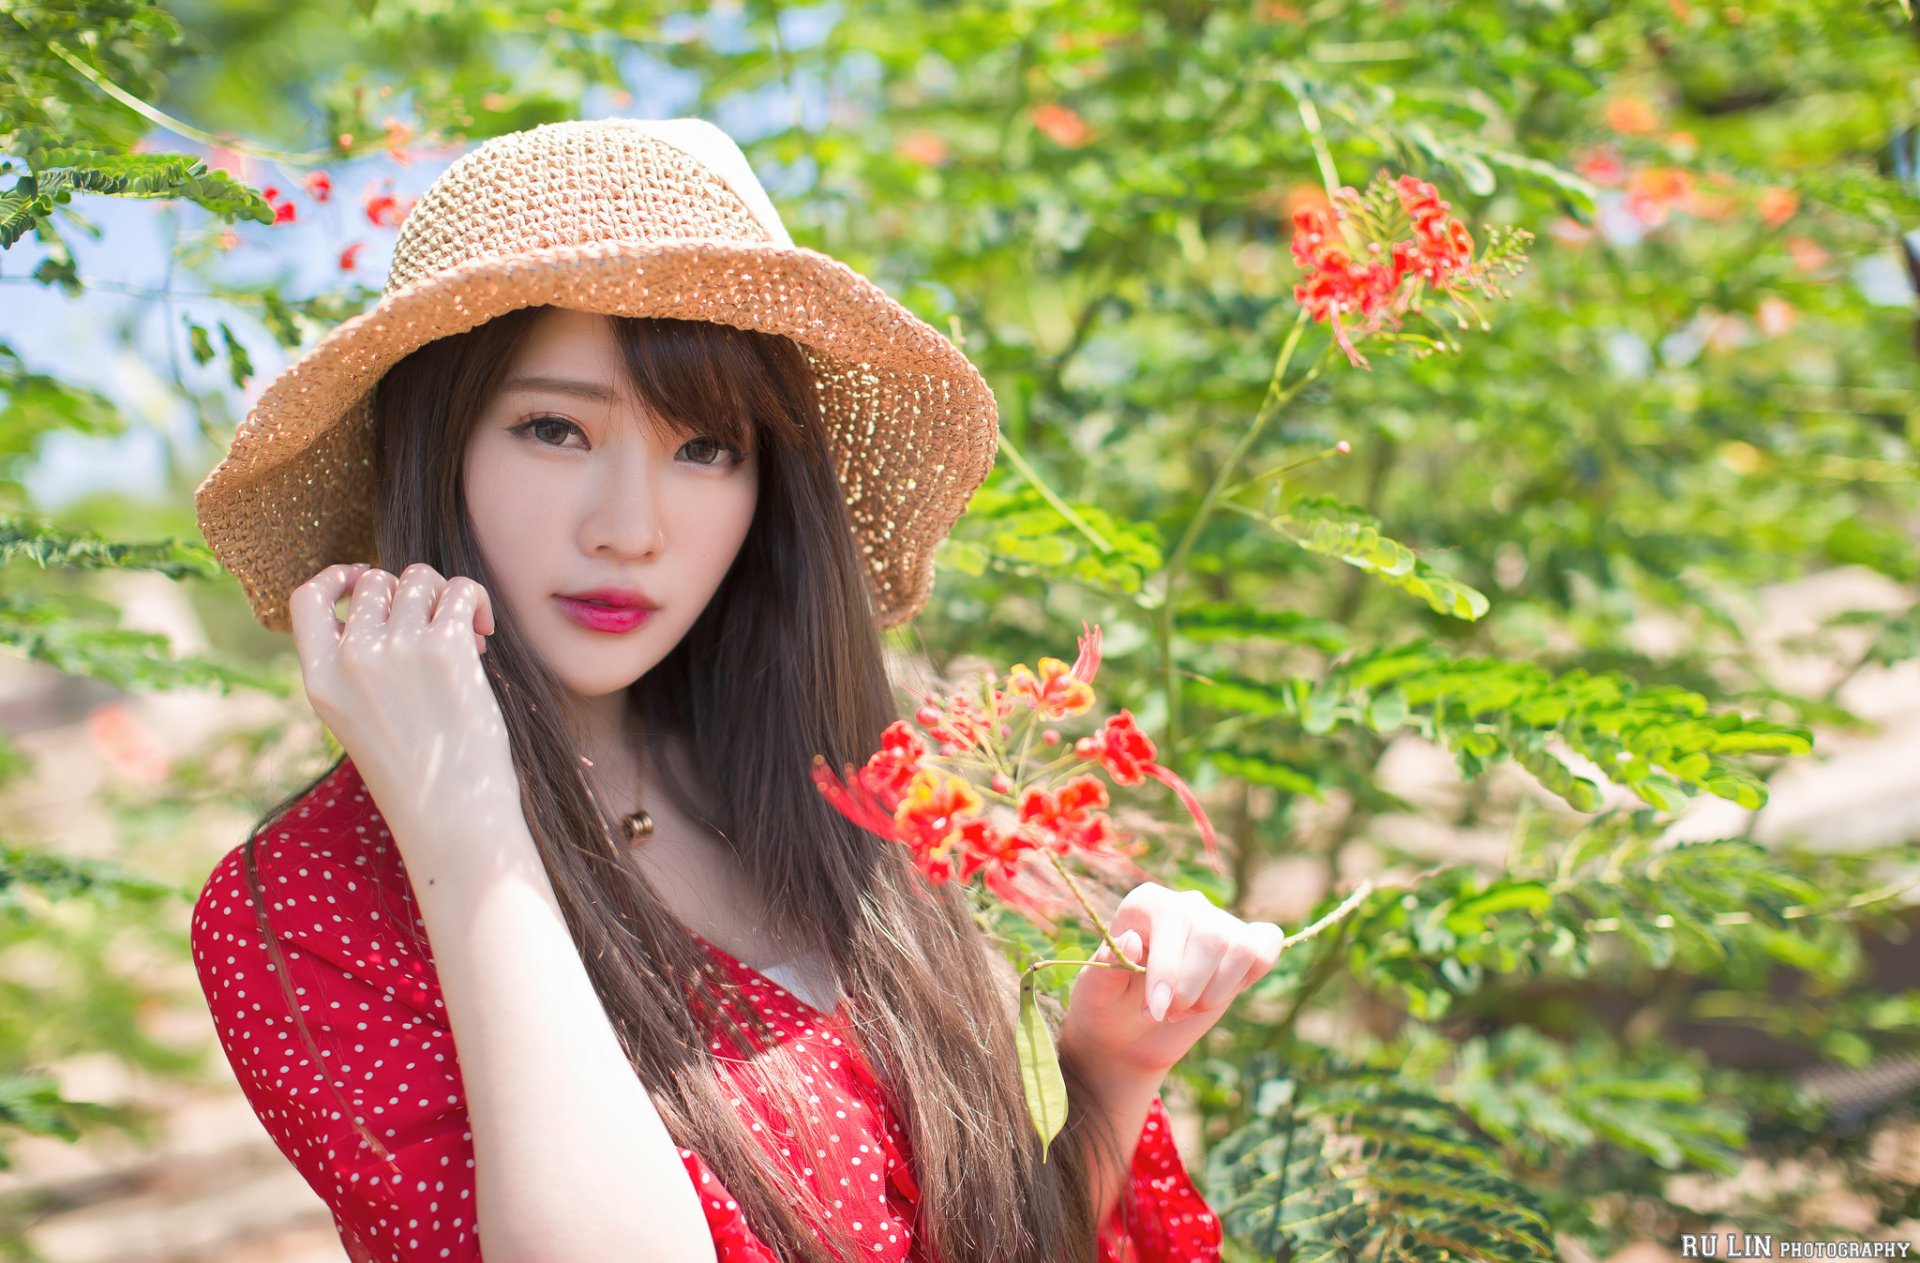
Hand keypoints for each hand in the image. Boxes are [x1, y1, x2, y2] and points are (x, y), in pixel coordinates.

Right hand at [289, 562, 514, 854]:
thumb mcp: (359, 720)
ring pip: (418, 579)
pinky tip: (483, 633)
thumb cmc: (417, 774)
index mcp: (319, 679)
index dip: (337, 578)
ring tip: (464, 637)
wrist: (453, 816)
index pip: (306, 598)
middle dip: (408, 595)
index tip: (364, 579)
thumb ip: (358, 666)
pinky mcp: (445, 648)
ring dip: (444, 598)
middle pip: (374, 582)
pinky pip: (459, 588)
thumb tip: (393, 599)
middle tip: (435, 633)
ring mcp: (396, 650)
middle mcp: (351, 659)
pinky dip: (474, 600)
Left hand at [1057, 883, 1285, 1081]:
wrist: (1130, 1033)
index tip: (1156, 1010)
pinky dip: (1250, 977)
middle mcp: (1186, 904)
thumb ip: (1106, 966)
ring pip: (1241, 948)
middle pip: (1213, 936)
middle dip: (1192, 988)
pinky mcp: (1244, 945)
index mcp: (1146, 902)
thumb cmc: (1108, 1006)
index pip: (1174, 919)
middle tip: (1165, 1014)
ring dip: (1216, 993)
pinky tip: (1218, 994)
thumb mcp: (1094, 993)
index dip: (1170, 969)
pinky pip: (1267, 946)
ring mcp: (1218, 922)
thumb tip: (1133, 940)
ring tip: (1186, 1009)